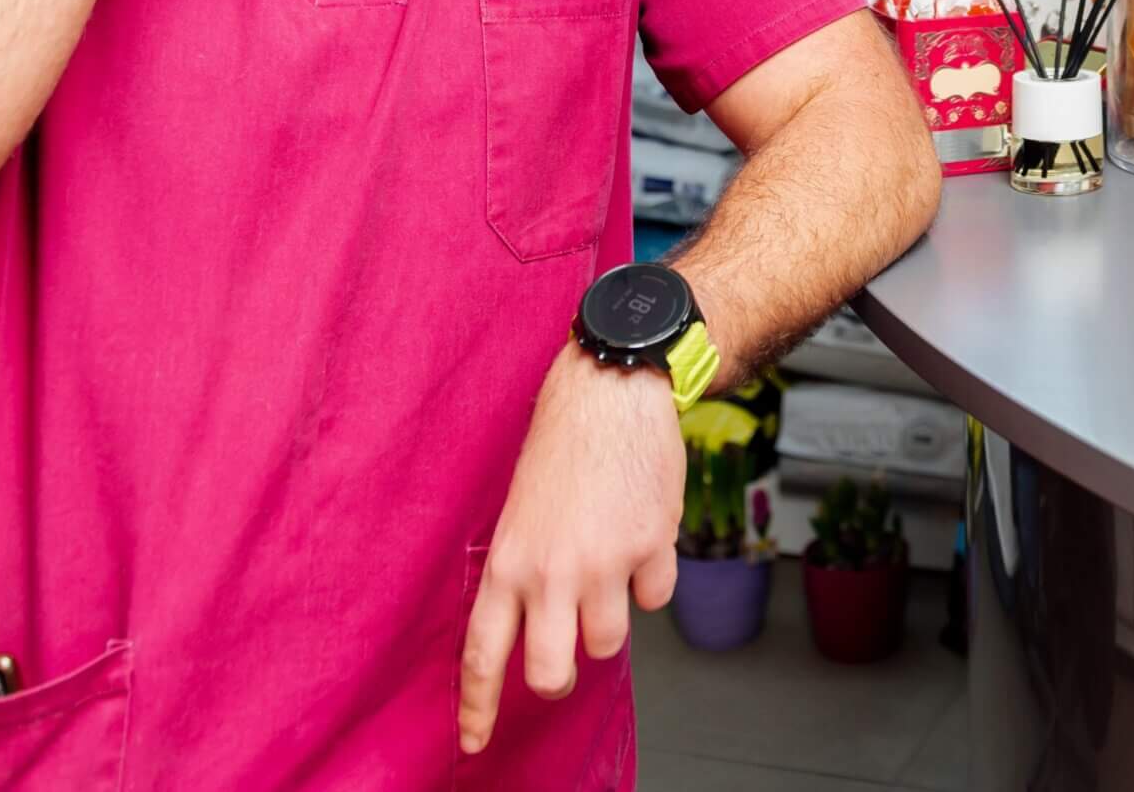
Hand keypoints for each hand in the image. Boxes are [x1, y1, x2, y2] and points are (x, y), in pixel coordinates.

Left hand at [458, 345, 681, 755]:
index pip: (484, 653)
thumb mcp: (521, 513)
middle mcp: (551, 572)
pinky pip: (656, 597)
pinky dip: (653, 575)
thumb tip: (539, 626)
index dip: (478, 707)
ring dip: (611, 614)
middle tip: (567, 651)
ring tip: (609, 562)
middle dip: (561, 674)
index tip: (476, 742)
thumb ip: (526, 574)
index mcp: (507, 562)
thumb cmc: (563, 446)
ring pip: (608, 641)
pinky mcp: (651, 547)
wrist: (611, 392)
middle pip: (551, 674)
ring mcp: (603, 563)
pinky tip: (642, 531)